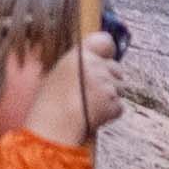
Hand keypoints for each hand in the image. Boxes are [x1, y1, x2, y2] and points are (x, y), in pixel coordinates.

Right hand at [34, 31, 125, 146]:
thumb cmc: (49, 105)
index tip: (107, 57)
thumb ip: (77, 66)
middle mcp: (95, 66)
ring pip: (120, 89)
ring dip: (110, 98)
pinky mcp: (113, 103)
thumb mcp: (57, 74)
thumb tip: (96, 63)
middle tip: (92, 94)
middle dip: (110, 80)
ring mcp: (106, 84)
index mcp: (79, 55)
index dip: (108, 50)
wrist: (52, 127)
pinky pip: (118, 107)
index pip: (105, 41)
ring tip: (90, 107)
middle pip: (117, 69)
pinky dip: (110, 113)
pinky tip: (94, 117)